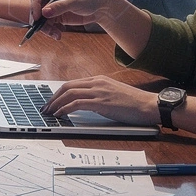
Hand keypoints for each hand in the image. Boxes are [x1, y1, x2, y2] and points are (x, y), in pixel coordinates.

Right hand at [25, 0, 127, 38]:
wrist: (100, 8)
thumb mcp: (75, 2)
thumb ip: (60, 6)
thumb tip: (44, 12)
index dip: (34, 4)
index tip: (37, 17)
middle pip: (36, 7)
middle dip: (38, 19)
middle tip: (40, 28)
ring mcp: (51, 6)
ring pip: (40, 18)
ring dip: (45, 28)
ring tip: (56, 34)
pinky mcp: (55, 16)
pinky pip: (47, 25)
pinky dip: (51, 31)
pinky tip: (58, 34)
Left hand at [43, 75, 157, 124]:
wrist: (149, 105)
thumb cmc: (135, 102)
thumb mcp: (114, 94)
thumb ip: (100, 95)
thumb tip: (86, 103)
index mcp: (100, 80)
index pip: (73, 84)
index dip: (59, 93)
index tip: (52, 101)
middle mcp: (97, 83)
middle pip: (67, 87)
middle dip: (53, 98)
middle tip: (46, 108)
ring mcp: (99, 92)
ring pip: (69, 94)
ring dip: (56, 104)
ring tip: (49, 113)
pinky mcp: (102, 103)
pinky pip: (77, 104)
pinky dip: (65, 109)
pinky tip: (60, 115)